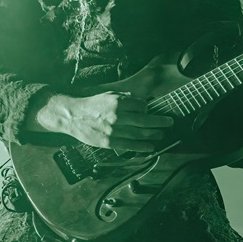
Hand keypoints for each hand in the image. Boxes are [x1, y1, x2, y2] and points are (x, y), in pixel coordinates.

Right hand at [35, 92, 173, 152]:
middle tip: (169, 122)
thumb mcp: (108, 94)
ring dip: (154, 135)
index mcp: (118, 102)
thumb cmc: (91, 105)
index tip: (150, 110)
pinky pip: (130, 146)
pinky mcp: (109, 142)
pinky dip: (142, 147)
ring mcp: (114, 130)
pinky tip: (151, 146)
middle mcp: (117, 116)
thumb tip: (142, 102)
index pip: (141, 105)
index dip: (148, 108)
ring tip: (162, 134)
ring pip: (140, 134)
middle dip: (160, 122)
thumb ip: (125, 98)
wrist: (73, 116)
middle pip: (145, 120)